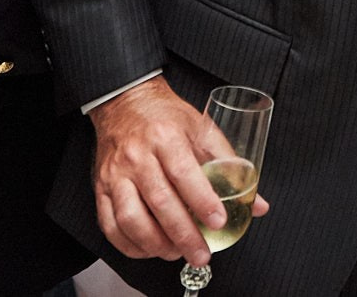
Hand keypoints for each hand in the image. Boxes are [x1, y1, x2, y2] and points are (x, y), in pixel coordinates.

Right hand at [87, 77, 268, 265]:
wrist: (126, 103)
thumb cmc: (167, 118)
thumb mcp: (202, 129)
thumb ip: (229, 165)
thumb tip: (256, 203)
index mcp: (166, 136)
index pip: (184, 173)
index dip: (202, 201)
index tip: (218, 221)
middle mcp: (138, 156)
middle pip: (160, 202)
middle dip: (183, 234)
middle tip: (202, 253)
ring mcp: (116, 174)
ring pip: (131, 218)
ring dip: (155, 243)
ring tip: (176, 253)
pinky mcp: (100, 188)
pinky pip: (110, 225)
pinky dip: (129, 244)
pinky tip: (149, 249)